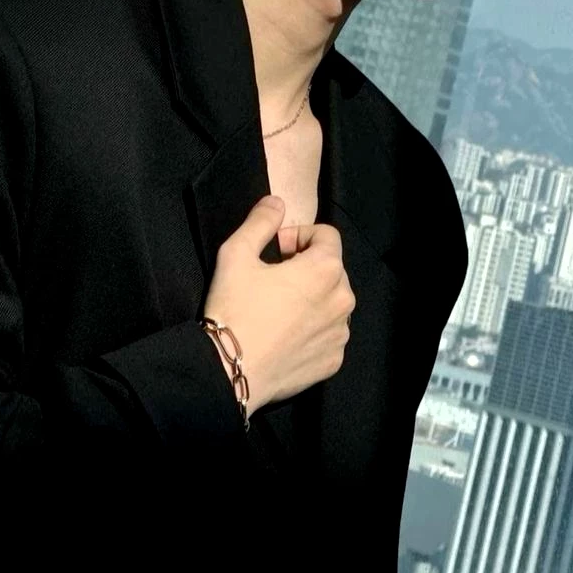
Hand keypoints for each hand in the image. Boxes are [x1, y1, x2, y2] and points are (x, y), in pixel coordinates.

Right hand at [203, 195, 354, 414]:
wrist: (229, 371)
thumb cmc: (234, 308)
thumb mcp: (236, 253)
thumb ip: (261, 221)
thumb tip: (277, 202)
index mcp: (326, 269)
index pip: (327, 235)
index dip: (300, 236)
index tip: (276, 250)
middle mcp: (344, 300)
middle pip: (332, 269)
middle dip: (307, 267)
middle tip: (274, 278)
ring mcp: (341, 334)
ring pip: (333, 303)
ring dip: (313, 298)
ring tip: (280, 308)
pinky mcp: (333, 360)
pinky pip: (329, 334)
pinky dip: (313, 329)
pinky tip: (285, 335)